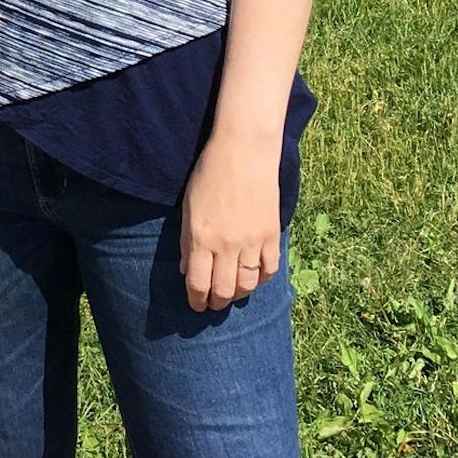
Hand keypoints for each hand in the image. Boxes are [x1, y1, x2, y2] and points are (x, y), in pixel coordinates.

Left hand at [181, 133, 281, 312]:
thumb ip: (186, 242)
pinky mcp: (271, 235)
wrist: (244, 152)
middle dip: (216, 303)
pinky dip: (261, 280)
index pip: (198, 284)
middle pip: (223, 290)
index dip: (196, 300)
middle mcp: (226, 245)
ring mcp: (251, 242)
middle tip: (213, 304)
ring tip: (232, 294)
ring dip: (238, 295)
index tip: (196, 305)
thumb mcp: (188, 208)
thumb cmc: (209, 175)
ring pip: (247, 285)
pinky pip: (269, 270)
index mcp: (201, 238)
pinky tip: (254, 278)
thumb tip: (186, 271)